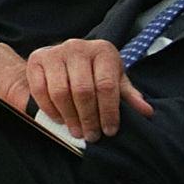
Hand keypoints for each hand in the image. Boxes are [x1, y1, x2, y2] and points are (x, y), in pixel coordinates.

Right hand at [24, 38, 151, 141]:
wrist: (63, 56)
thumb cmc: (94, 70)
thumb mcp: (114, 78)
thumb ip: (128, 95)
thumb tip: (146, 112)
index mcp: (102, 50)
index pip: (106, 85)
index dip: (108, 111)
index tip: (109, 130)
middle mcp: (78, 47)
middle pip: (83, 90)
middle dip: (88, 118)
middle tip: (92, 136)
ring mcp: (55, 52)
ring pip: (61, 92)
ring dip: (69, 117)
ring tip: (77, 131)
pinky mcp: (36, 60)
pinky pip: (40, 90)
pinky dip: (50, 109)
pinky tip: (60, 120)